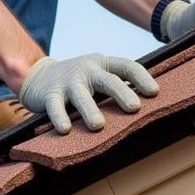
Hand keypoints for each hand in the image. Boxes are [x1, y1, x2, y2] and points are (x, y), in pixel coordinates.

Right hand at [17, 53, 159, 134]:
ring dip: (90, 109)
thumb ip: (118, 85)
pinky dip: (59, 117)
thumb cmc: (80, 82)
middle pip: (107, 80)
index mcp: (103, 64)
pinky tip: (65, 129)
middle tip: (134, 108)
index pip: (126, 66)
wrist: (39, 77)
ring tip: (98, 125)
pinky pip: (55, 106)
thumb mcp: (98, 76)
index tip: (155, 92)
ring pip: (81, 95)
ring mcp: (68, 82)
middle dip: (122, 93)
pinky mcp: (50, 95)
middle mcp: (87, 70)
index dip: (141, 77)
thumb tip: (153, 105)